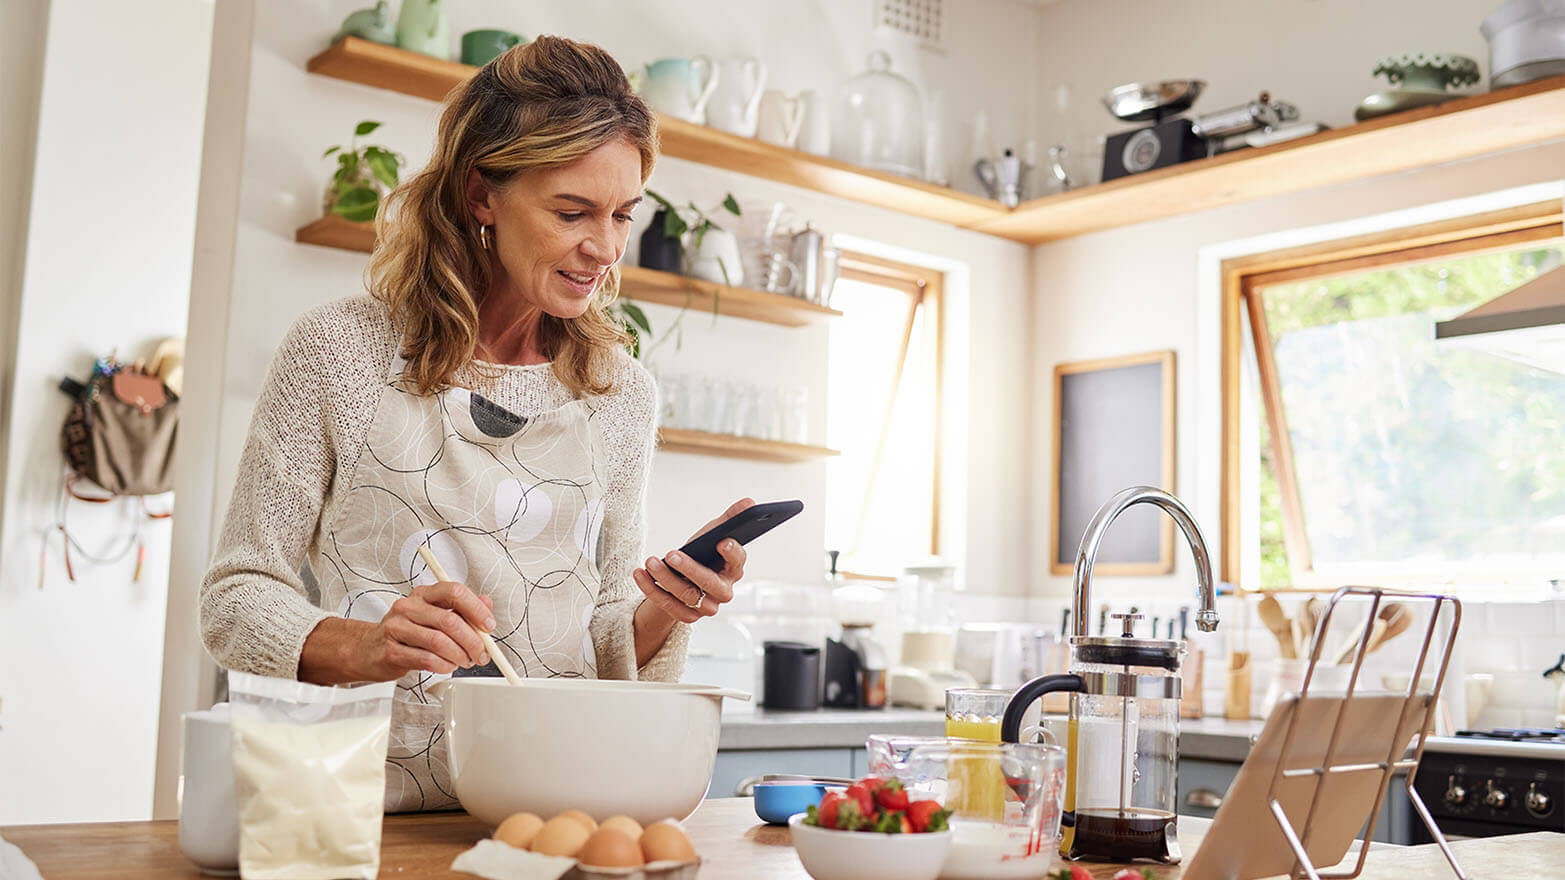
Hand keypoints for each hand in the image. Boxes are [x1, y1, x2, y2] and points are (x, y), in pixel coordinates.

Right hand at [349, 580, 495, 679]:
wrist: (368, 649)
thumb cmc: (406, 632)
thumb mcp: (434, 615)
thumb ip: (461, 609)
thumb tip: (487, 604)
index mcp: (423, 594)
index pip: (454, 591)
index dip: (476, 609)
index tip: (488, 626)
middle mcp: (408, 607)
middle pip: (450, 621)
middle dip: (473, 641)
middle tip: (481, 653)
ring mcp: (397, 628)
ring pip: (439, 642)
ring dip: (459, 656)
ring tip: (464, 661)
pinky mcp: (391, 651)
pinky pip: (427, 660)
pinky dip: (444, 666)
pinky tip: (446, 666)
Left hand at [633, 497, 752, 623]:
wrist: (683, 580)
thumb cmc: (702, 554)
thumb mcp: (712, 534)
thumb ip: (730, 518)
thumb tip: (749, 502)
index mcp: (734, 569)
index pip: (738, 561)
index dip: (732, 552)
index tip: (722, 541)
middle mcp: (724, 591)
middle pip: (709, 583)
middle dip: (689, 568)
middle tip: (671, 554)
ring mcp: (707, 607)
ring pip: (686, 595)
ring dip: (665, 578)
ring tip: (650, 561)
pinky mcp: (688, 616)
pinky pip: (668, 605)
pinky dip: (651, 589)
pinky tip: (640, 574)